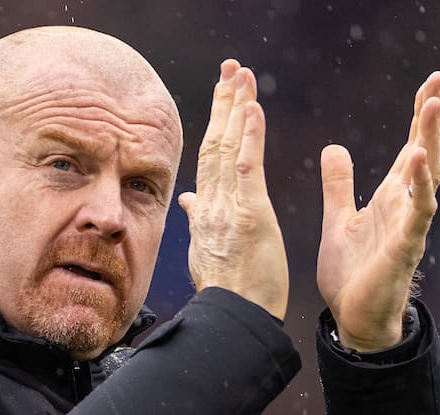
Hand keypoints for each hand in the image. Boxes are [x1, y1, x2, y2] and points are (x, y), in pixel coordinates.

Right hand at [179, 60, 288, 319]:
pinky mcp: (250, 216)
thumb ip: (197, 222)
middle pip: (215, 144)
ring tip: (242, 75)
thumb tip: (187, 200)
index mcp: (204, 214)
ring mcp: (228, 210)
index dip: (215, 124)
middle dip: (223, 103)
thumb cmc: (229, 294)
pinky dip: (250, 136)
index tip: (222, 95)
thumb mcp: (205, 254)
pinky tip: (252, 108)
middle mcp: (211, 206)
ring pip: (229, 149)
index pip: (209, 159)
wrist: (235, 320)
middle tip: (231, 68)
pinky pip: (248, 168)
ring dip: (237, 108)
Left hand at [317, 71, 439, 349]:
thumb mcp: (338, 219)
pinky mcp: (405, 248)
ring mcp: (409, 226)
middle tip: (438, 82)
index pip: (409, 149)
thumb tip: (333, 148)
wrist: (353, 319)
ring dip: (430, 142)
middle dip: (430, 119)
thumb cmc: (351, 275)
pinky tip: (418, 160)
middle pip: (425, 153)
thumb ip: (338, 185)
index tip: (430, 85)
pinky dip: (420, 186)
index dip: (418, 118)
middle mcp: (405, 207)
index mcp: (390, 198)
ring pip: (428, 177)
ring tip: (433, 107)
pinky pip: (418, 212)